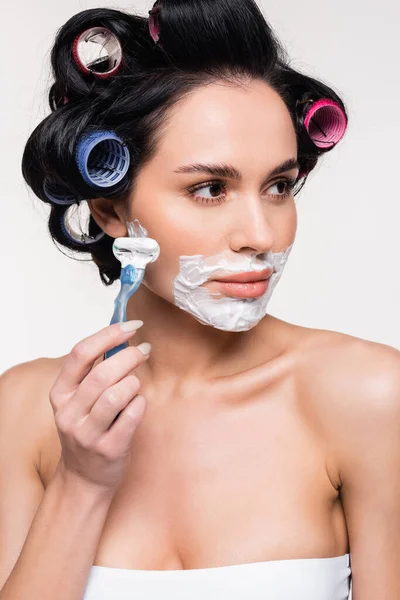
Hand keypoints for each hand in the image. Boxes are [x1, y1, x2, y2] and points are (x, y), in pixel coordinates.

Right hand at [49, 321, 149, 492]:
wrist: (83, 478)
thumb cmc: (88, 429)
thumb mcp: (80, 400)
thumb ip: (95, 371)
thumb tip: (123, 336)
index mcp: (60, 393)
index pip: (80, 354)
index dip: (108, 335)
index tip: (130, 326)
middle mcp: (69, 413)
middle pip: (102, 373)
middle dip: (129, 356)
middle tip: (144, 350)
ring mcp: (87, 433)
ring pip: (116, 395)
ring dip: (134, 383)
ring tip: (136, 385)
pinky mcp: (108, 449)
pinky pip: (132, 416)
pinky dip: (140, 404)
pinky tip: (138, 404)